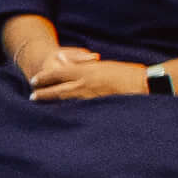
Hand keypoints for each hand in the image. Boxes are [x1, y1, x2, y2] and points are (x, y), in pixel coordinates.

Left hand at [20, 41, 151, 103]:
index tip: (34, 81)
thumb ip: (81, 65)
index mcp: (86, 71)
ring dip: (53, 104)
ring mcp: (90, 98)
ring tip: (43, 107)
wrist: (145, 84)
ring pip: (65, 102)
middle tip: (32, 96)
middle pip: (57, 90)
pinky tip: (61, 118)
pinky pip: (78, 112)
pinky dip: (68, 114)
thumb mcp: (101, 65)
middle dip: (43, 93)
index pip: (58, 73)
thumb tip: (61, 59)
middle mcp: (84, 84)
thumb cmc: (127, 73)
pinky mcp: (97, 109)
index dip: (44, 77)